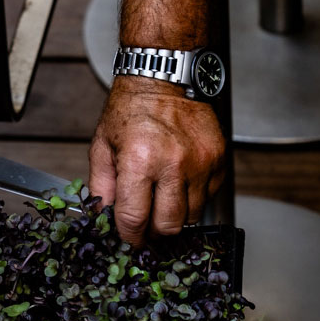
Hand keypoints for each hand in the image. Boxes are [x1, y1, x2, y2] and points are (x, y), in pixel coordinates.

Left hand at [89, 76, 225, 246]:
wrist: (163, 79)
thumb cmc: (129, 111)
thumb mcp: (101, 147)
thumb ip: (101, 187)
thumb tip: (105, 218)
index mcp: (140, 161)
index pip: (135, 219)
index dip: (129, 237)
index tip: (127, 241)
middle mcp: (174, 164)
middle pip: (168, 225)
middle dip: (153, 233)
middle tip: (144, 227)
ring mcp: (201, 163)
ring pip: (192, 216)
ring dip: (174, 217)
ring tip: (160, 202)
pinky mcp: (218, 159)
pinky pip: (208, 197)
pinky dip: (192, 199)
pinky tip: (177, 185)